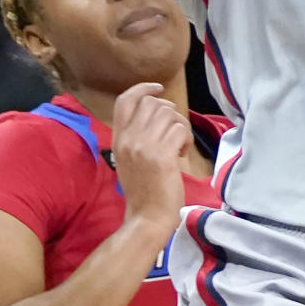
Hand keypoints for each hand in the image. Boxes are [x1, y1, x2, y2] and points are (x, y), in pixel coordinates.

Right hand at [111, 83, 191, 232]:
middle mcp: (128, 139)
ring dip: (180, 127)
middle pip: (153, 103)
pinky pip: (180, 130)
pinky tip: (182, 154)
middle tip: (175, 131)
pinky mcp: (161, 155)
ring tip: (179, 146)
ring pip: (169, 114)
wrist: (147, 217)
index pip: (125, 101)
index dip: (143, 88)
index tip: (159, 88)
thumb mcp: (129, 159)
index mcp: (118, 139)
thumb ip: (136, 136)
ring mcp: (143, 147)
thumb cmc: (143, 190)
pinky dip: (186, 139)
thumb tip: (158, 113)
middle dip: (170, 112)